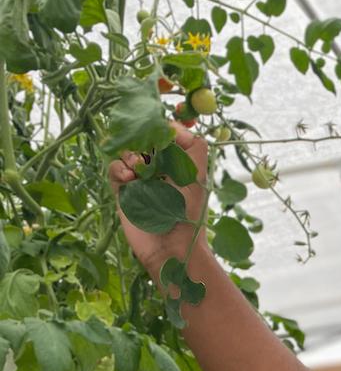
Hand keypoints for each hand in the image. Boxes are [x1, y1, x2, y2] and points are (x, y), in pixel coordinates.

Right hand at [107, 122, 209, 280]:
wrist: (172, 247)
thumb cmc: (189, 211)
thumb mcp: (197, 175)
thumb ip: (193, 146)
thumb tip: (171, 124)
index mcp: (177, 162)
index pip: (162, 133)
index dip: (156, 128)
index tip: (156, 130)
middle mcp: (157, 169)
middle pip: (140, 139)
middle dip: (140, 140)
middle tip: (146, 152)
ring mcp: (139, 180)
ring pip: (125, 152)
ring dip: (129, 155)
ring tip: (137, 169)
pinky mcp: (123, 193)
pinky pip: (114, 170)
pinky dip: (119, 169)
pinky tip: (129, 179)